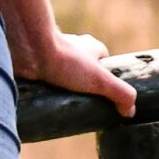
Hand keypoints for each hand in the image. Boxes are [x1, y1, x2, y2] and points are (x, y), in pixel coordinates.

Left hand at [13, 31, 136, 118]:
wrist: (28, 50)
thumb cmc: (65, 60)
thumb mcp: (100, 80)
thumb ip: (120, 94)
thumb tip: (130, 111)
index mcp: (91, 47)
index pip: (103, 61)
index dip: (106, 78)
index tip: (104, 96)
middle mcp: (72, 47)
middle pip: (82, 67)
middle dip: (83, 84)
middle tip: (82, 104)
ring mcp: (52, 53)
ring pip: (62, 72)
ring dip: (63, 86)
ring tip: (62, 105)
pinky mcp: (35, 62)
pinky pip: (44, 76)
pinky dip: (46, 86)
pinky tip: (44, 100)